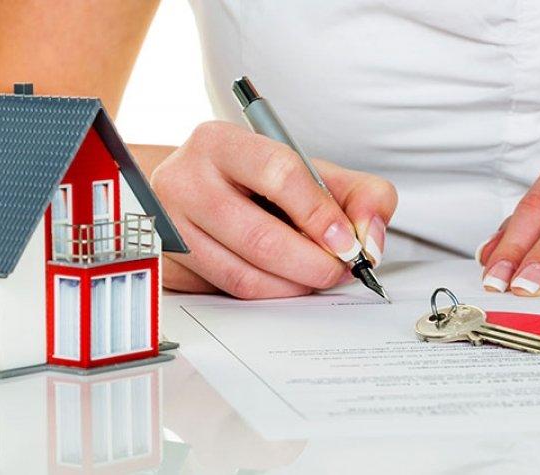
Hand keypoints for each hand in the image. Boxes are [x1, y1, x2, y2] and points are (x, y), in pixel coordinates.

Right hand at [151, 121, 397, 298]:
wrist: (189, 192)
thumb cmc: (252, 181)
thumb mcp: (307, 171)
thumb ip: (357, 194)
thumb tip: (371, 238)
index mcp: (221, 142)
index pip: (278, 173)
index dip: (320, 213)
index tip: (348, 241)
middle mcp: (185, 179)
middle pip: (259, 235)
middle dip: (312, 263)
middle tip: (340, 270)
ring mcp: (170, 225)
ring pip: (242, 272)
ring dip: (293, 285)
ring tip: (317, 277)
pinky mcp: (169, 263)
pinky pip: (228, 290)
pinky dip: (269, 293)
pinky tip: (287, 282)